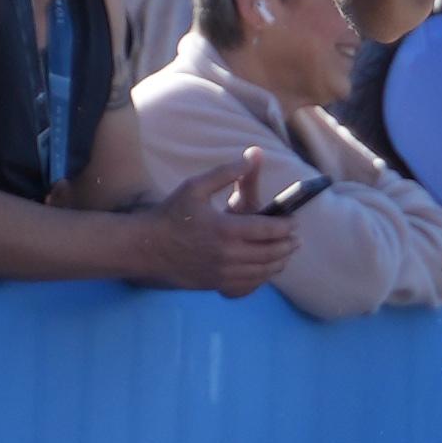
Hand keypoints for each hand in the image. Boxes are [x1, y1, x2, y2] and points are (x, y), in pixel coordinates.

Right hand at [135, 158, 300, 299]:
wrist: (146, 248)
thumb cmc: (170, 215)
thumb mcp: (195, 187)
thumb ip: (225, 172)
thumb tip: (252, 157)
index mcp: (226, 230)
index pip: (269, 231)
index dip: (286, 227)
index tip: (293, 222)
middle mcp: (228, 255)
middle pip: (270, 253)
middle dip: (288, 246)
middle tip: (296, 239)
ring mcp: (222, 274)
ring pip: (262, 272)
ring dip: (279, 263)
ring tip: (286, 254)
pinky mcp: (216, 285)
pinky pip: (248, 285)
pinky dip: (262, 278)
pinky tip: (265, 270)